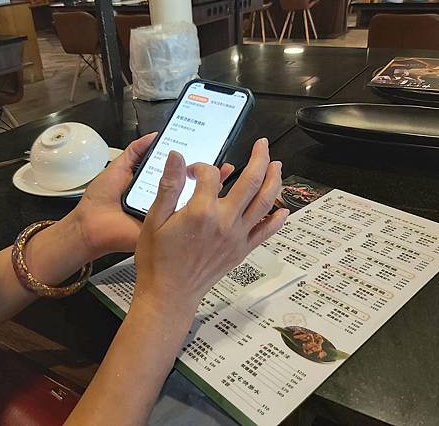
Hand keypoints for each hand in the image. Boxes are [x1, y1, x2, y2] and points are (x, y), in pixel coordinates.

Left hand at [68, 133, 234, 258]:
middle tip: (226, 164)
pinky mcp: (163, 231)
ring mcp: (165, 218)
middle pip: (192, 190)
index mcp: (155, 187)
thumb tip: (155, 135)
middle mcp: (164, 202)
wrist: (88, 225)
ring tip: (225, 179)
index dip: (196, 164)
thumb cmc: (100, 201)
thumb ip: (137, 151)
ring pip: (192, 207)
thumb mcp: (120, 168)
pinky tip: (210, 201)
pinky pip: (182, 223)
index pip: (181, 174)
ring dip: (210, 195)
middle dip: (211, 178)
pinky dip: (197, 214)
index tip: (211, 150)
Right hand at [133, 138, 288, 316]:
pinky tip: (283, 210)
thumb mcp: (155, 219)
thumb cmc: (158, 259)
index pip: (210, 174)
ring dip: (274, 181)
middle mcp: (225, 222)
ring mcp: (237, 237)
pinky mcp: (241, 250)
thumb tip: (175, 156)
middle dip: (259, 158)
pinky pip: (265, 232)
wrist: (169, 294)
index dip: (200, 167)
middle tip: (262, 144)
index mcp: (201, 211)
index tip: (189, 171)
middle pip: (251, 182)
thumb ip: (169, 185)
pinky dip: (277, 220)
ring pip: (264, 203)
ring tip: (277, 166)